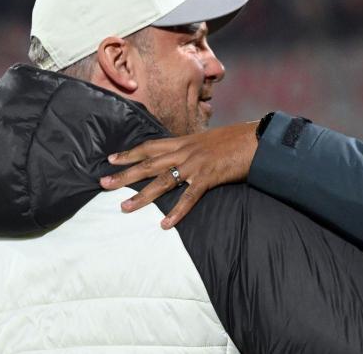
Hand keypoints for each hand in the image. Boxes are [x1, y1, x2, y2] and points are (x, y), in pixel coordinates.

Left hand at [100, 121, 258, 227]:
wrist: (259, 139)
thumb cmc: (238, 139)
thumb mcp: (210, 140)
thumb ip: (194, 148)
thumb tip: (185, 157)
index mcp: (185, 141)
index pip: (150, 145)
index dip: (130, 153)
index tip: (111, 159)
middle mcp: (186, 151)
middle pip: (149, 163)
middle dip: (125, 174)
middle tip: (104, 183)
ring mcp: (196, 164)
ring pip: (162, 180)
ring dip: (142, 196)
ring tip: (125, 208)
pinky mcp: (209, 177)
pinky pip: (189, 197)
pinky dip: (177, 211)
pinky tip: (165, 224)